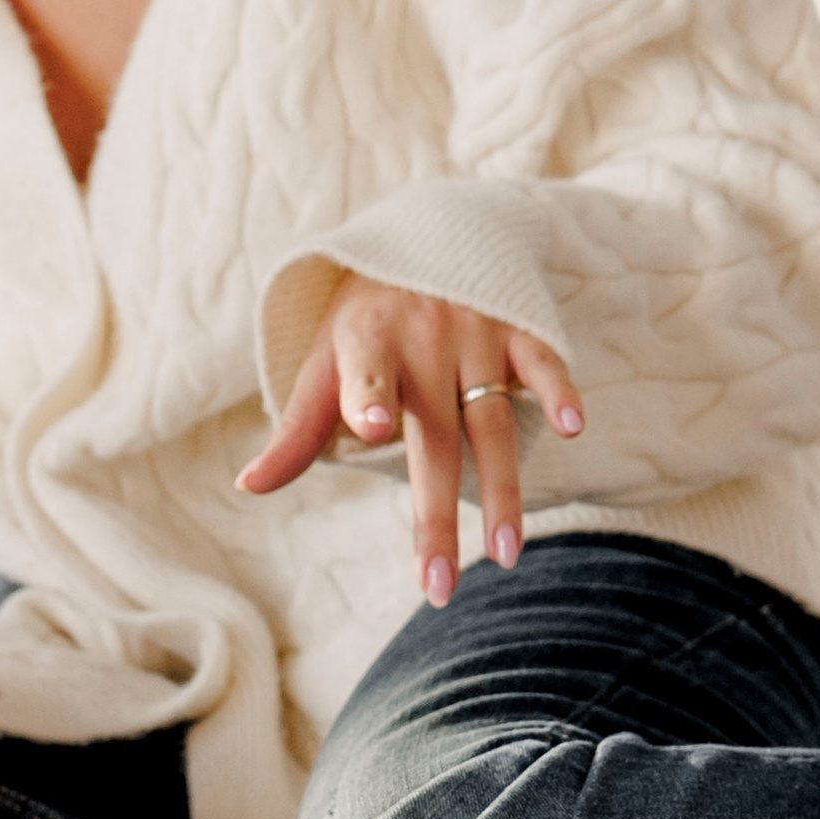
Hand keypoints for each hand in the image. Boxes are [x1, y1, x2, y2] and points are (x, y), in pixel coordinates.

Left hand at [237, 278, 583, 605]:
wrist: (424, 234)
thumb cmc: (363, 322)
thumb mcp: (323, 364)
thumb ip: (298, 431)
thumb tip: (248, 487)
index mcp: (366, 345)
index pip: (364, 373)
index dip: (367, 395)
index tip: (371, 426)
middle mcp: (423, 341)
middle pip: (433, 439)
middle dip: (435, 514)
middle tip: (437, 584)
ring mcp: (475, 334)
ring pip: (490, 420)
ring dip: (502, 488)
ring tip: (505, 553)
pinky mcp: (518, 327)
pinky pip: (542, 362)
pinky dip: (557, 391)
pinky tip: (572, 427)